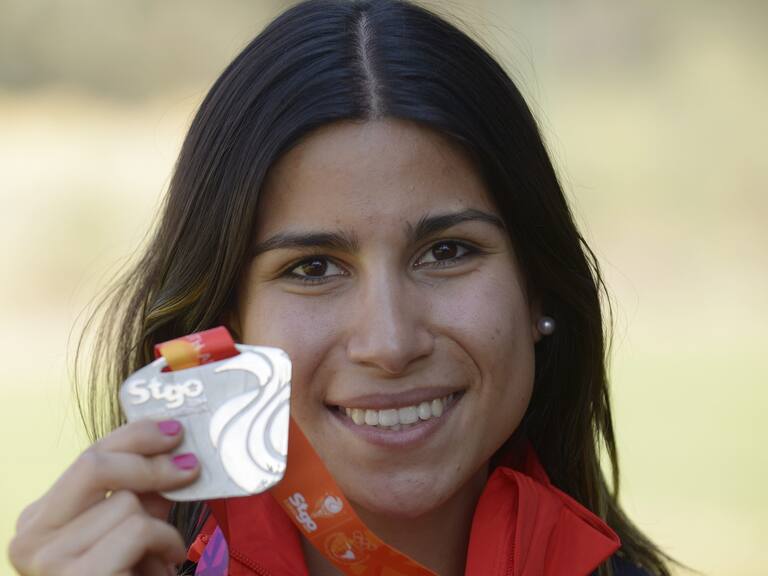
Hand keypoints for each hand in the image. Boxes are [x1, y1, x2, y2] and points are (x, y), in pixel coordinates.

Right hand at [8, 418, 200, 575]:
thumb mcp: (127, 532)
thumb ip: (138, 496)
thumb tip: (172, 452)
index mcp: (39, 520)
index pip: (87, 456)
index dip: (135, 436)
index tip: (174, 431)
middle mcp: (30, 538)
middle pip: (95, 464)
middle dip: (150, 461)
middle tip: (190, 469)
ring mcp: (46, 561)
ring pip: (126, 503)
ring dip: (161, 528)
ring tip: (161, 558)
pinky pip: (136, 530)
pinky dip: (163, 544)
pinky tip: (161, 568)